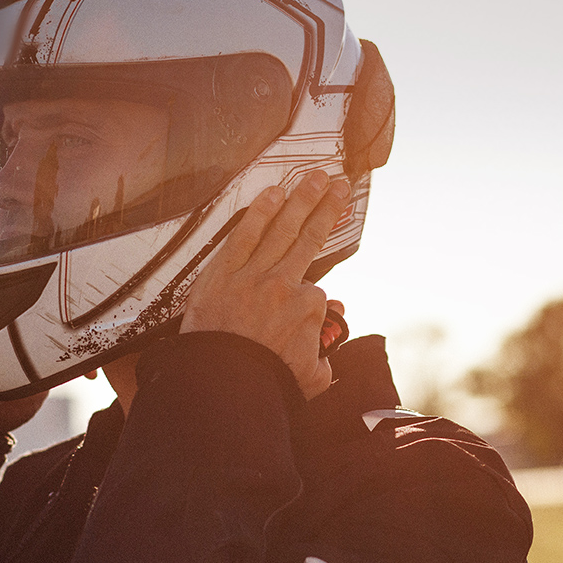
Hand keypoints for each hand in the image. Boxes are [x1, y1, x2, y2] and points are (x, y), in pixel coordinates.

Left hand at [181, 169, 350, 398]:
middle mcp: (284, 284)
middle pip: (311, 238)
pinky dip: (259, 213)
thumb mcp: (312, 376)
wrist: (222, 386)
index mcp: (308, 308)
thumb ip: (327, 350)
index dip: (314, 301)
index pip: (318, 292)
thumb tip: (334, 324)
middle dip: (327, 207)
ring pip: (282, 229)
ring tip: (315, 177)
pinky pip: (243, 236)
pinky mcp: (222, 274)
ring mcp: (253, 276)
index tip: (308, 307)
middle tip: (340, 183)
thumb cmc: (267, 383)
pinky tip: (273, 193)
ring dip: (301, 199)